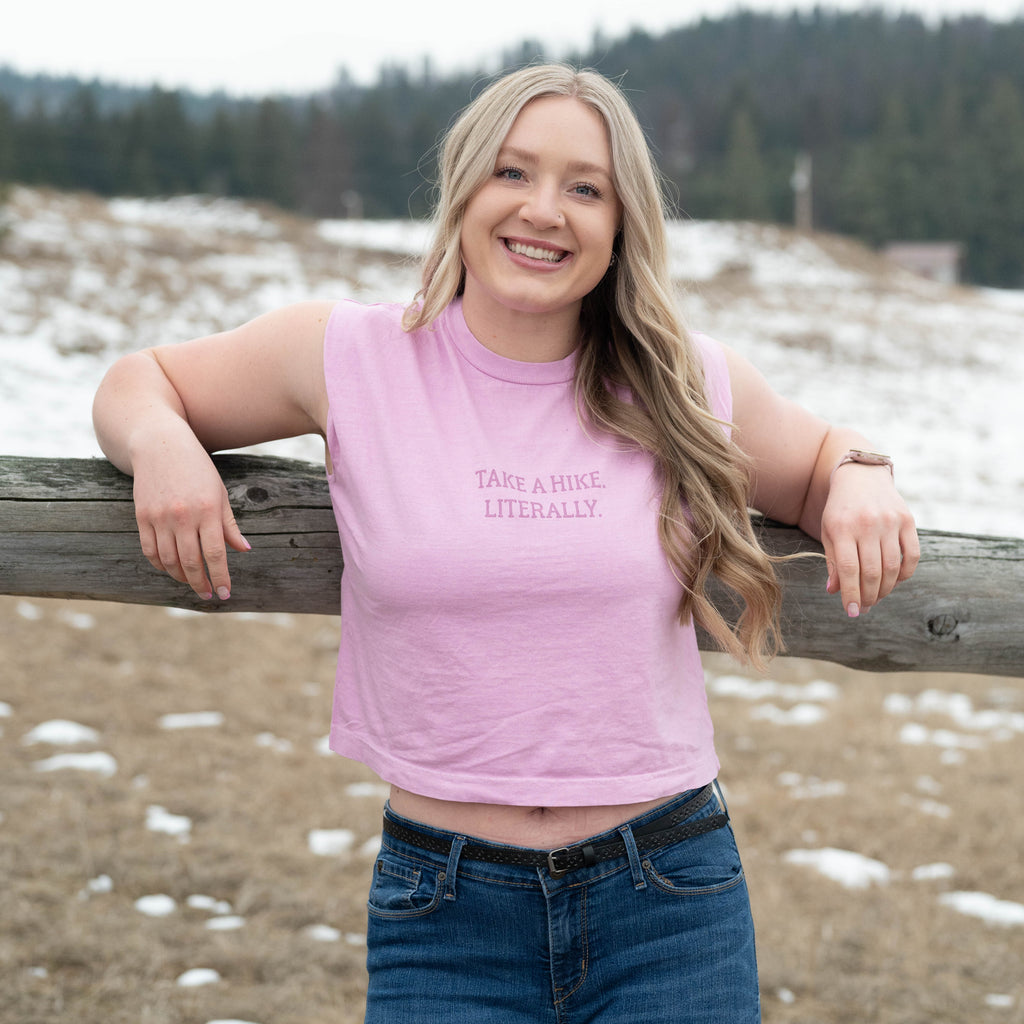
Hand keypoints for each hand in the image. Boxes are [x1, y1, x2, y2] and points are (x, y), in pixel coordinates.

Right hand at [132, 432, 249, 599]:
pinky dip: (160, 565)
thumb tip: (244, 550)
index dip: (220, 577)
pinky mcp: (142, 516)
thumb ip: (229, 525)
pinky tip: (171, 569)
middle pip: (191, 562)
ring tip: (192, 582)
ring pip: (168, 560)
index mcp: (207, 510)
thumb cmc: (197, 468)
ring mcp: (160, 517)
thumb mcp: (219, 492)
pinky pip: (149, 550)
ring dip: (181, 577)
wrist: (159, 444)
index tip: (225, 594)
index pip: (215, 554)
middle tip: (208, 595)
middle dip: (200, 583)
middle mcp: (183, 516)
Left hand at [821, 464, 918, 616]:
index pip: (848, 569)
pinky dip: (905, 574)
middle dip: (868, 596)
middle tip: (864, 607)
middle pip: (871, 572)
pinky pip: (912, 555)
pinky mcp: (908, 520)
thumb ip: (833, 562)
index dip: (851, 594)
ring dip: (885, 589)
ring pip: (892, 567)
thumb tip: (835, 591)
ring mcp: (890, 521)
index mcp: (842, 528)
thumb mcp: (829, 532)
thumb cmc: (841, 510)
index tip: (851, 612)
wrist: (862, 477)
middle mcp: (867, 524)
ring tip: (876, 597)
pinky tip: (895, 581)